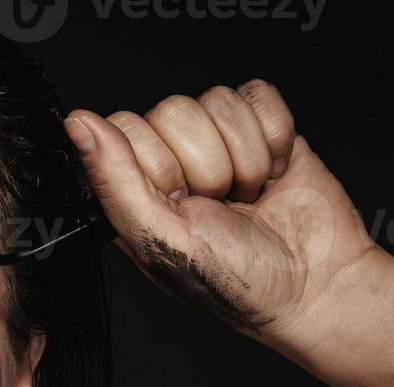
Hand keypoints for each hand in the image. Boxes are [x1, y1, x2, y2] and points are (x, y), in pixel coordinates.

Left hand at [64, 80, 377, 346]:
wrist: (315, 285)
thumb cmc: (235, 282)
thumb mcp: (161, 238)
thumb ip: (113, 179)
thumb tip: (78, 123)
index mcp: (134, 189)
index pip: (124, 127)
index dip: (157, 162)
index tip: (178, 201)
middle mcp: (171, 159)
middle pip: (173, 110)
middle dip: (207, 166)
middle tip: (219, 206)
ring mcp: (217, 140)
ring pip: (217, 101)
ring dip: (244, 159)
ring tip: (247, 197)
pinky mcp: (262, 126)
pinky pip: (258, 95)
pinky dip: (274, 138)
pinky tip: (272, 175)